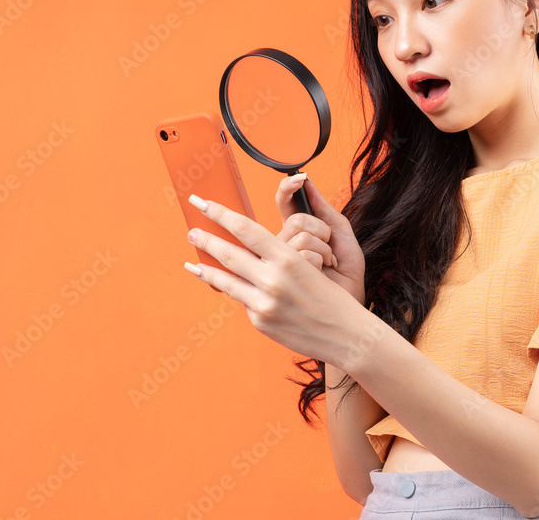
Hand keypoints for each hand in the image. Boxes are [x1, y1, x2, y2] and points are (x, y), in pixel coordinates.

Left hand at [182, 194, 364, 366]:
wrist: (346, 334)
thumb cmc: (332, 295)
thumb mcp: (310, 265)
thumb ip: (279, 257)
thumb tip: (251, 248)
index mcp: (288, 257)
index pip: (245, 228)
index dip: (220, 213)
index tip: (203, 203)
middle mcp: (273, 279)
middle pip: (228, 252)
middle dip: (205, 239)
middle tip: (191, 230)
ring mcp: (264, 302)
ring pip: (225, 279)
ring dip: (205, 268)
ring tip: (192, 262)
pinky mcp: (260, 321)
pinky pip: (243, 301)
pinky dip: (239, 294)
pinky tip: (233, 291)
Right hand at [275, 173, 365, 307]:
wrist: (352, 298)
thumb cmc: (345, 270)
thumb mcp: (340, 232)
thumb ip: (324, 209)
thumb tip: (308, 183)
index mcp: (295, 232)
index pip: (284, 204)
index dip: (288, 189)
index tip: (300, 178)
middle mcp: (284, 245)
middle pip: (295, 220)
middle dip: (320, 227)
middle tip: (329, 242)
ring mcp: (281, 261)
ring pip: (299, 236)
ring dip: (324, 247)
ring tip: (329, 261)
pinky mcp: (284, 276)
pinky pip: (302, 254)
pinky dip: (322, 259)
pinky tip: (323, 271)